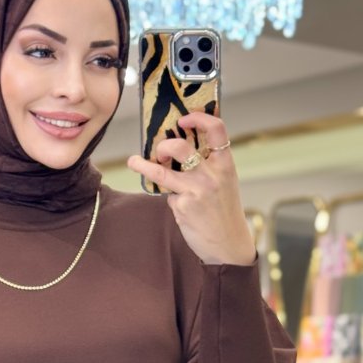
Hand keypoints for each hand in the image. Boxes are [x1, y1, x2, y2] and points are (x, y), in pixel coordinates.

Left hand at [126, 112, 255, 266]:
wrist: (229, 244)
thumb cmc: (224, 211)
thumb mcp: (225, 183)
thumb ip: (208, 166)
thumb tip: (178, 151)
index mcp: (224, 165)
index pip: (216, 129)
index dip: (198, 118)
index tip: (183, 120)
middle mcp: (210, 175)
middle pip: (180, 148)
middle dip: (164, 146)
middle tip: (160, 150)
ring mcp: (195, 191)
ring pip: (161, 173)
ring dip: (143, 166)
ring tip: (133, 162)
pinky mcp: (182, 207)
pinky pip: (168, 196)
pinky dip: (172, 199)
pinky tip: (182, 208)